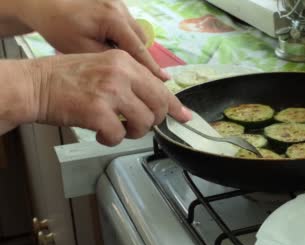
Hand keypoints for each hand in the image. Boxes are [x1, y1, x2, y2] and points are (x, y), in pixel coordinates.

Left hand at [17, 0, 167, 79]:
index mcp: (113, 19)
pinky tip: (114, 49)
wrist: (45, 4)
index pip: (139, 50)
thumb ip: (110, 61)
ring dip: (133, 49)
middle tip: (141, 80)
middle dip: (142, 60)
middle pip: (142, 41)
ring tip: (122, 64)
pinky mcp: (115, 4)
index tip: (165, 82)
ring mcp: (119, 4)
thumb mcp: (84, 50)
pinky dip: (126, 40)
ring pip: (137, 34)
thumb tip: (132, 75)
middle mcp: (121, 9)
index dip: (152, 69)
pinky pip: (128, 27)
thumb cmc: (59, 27)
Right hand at [26, 50, 190, 145]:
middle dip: (152, 122)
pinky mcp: (98, 112)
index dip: (175, 106)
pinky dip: (111, 140)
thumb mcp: (104, 67)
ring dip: (133, 133)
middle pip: (159, 107)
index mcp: (125, 62)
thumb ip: (130, 81)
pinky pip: (120, 136)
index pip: (161, 86)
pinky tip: (100, 134)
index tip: (184, 117)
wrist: (34, 85)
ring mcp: (111, 93)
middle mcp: (121, 74)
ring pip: (144, 123)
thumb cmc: (65, 79)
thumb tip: (156, 101)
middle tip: (137, 125)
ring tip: (116, 128)